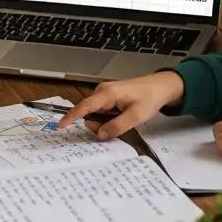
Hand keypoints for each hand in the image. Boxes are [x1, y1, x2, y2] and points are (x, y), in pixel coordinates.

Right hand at [58, 72, 185, 140]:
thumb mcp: (136, 116)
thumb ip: (117, 126)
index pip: (84, 106)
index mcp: (107, 94)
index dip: (72, 116)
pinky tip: (120, 118)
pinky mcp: (109, 96)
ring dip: (104, 122)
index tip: (60, 126)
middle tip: (116, 129)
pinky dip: (107, 118)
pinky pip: (101, 110)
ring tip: (123, 120)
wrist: (161, 86)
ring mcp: (105, 93)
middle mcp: (102, 91)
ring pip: (95, 113)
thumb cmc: (149, 99)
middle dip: (97, 125)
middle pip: (89, 112)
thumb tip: (100, 135)